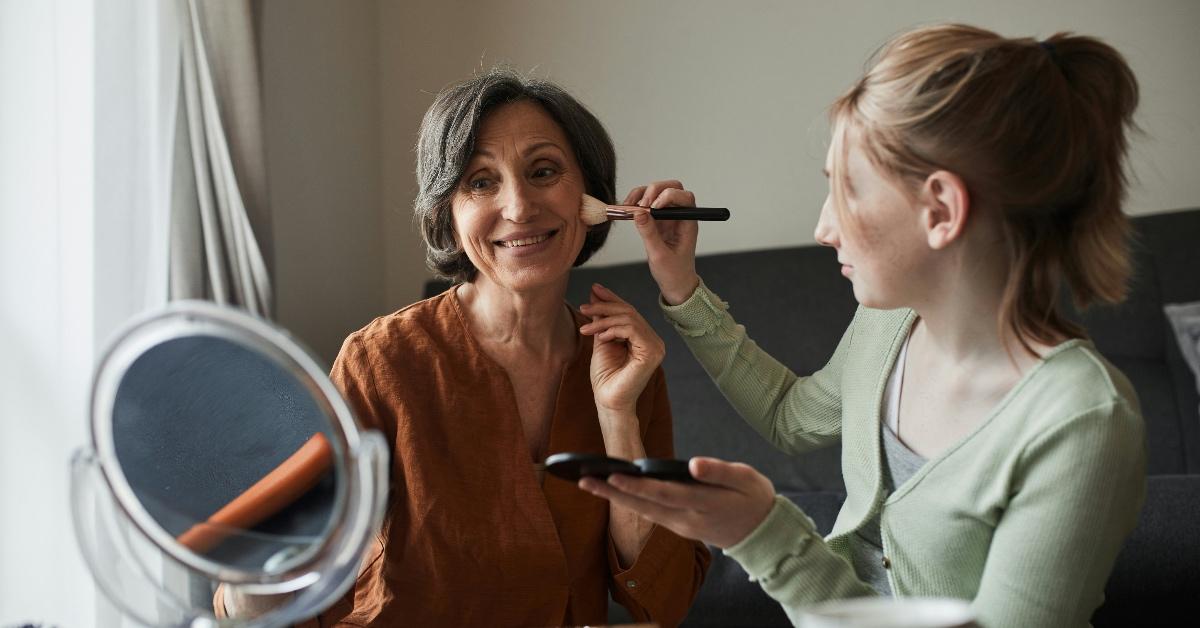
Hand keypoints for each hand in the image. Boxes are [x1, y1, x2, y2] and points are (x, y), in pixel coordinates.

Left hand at [578, 456, 776, 548]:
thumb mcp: (747, 479)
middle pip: (645, 506)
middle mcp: (687, 520)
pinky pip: (649, 515)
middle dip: (613, 494)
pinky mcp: (677, 527)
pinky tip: (611, 491)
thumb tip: (693, 464)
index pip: (665, 494)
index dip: (638, 486)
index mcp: (705, 504)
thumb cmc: (753, 498)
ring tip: (587, 483)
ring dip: (614, 499)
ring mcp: (681, 527)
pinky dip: (628, 503)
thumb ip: (720, 471)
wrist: (762, 533)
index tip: (613, 476)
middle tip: (584, 480)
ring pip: (643, 512)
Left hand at [579, 283, 664, 414]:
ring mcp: (656, 346)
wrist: (608, 402)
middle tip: (584, 307)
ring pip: (629, 319)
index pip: (629, 312)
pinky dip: (613, 329)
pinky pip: (632, 329)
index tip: (594, 289)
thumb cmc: (605, 378)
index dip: (612, 299)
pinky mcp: (652, 352)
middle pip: (629, 312)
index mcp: (644, 338)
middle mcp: (654, 340)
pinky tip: (600, 336)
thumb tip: (595, 293)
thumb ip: (601, 319)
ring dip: (604, 320)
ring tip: (586, 329)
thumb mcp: (601, 341)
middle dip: (604, 307)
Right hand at [623, 180, 700, 304]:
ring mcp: (668, 215)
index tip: (653, 208)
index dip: (669, 196)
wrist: (675, 283)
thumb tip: (638, 213)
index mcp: (688, 223)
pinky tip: (627, 209)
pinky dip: (636, 201)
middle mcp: (680, 215)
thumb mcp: (659, 256)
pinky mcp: (657, 219)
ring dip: (642, 194)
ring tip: (629, 206)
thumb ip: (649, 233)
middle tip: (640, 205)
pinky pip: (647, 202)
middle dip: (654, 190)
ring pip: (658, 191)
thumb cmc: (674, 272)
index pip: (685, 197)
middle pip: (672, 187)